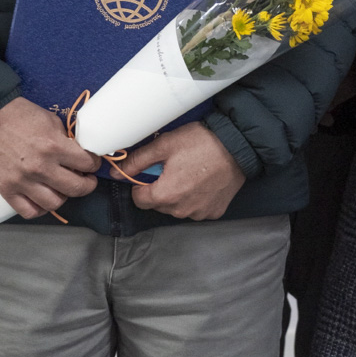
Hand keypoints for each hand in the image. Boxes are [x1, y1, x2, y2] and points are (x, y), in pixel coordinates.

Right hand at [0, 97, 99, 220]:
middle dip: (87, 185)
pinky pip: (29, 212)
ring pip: (55, 203)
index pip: (86, 163)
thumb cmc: (20, 116)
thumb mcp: (51, 120)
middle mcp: (40, 167)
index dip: (94, 164)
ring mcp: (23, 182)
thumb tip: (79, 154)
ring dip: (64, 197)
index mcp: (53, 146)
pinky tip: (44, 199)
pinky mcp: (7, 191)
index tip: (92, 164)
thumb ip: (66, 140)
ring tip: (63, 188)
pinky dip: (40, 209)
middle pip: (76, 188)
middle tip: (86, 180)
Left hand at [118, 122, 246, 220]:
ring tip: (191, 172)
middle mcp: (181, 210)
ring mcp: (199, 213)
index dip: (141, 184)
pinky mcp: (214, 212)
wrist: (238, 145)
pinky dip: (196, 198)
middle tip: (173, 167)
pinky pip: (196, 209)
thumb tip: (117, 173)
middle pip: (158, 204)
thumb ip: (137, 161)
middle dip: (160, 188)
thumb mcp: (165, 144)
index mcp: (165, 195)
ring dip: (178, 195)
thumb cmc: (201, 142)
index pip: (139, 199)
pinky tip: (203, 181)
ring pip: (177, 208)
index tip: (151, 171)